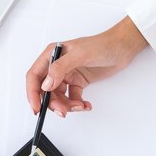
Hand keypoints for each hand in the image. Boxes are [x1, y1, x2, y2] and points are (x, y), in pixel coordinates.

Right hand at [26, 16, 147, 117]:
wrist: (123, 47)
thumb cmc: (103, 44)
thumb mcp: (80, 54)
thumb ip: (60, 68)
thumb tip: (46, 84)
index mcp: (52, 55)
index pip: (34, 76)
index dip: (33, 93)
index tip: (36, 108)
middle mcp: (57, 66)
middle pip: (46, 91)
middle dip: (54, 103)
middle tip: (63, 111)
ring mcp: (68, 74)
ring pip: (59, 97)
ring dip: (68, 105)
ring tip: (80, 106)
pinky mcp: (78, 82)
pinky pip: (72, 98)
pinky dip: (78, 104)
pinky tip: (86, 104)